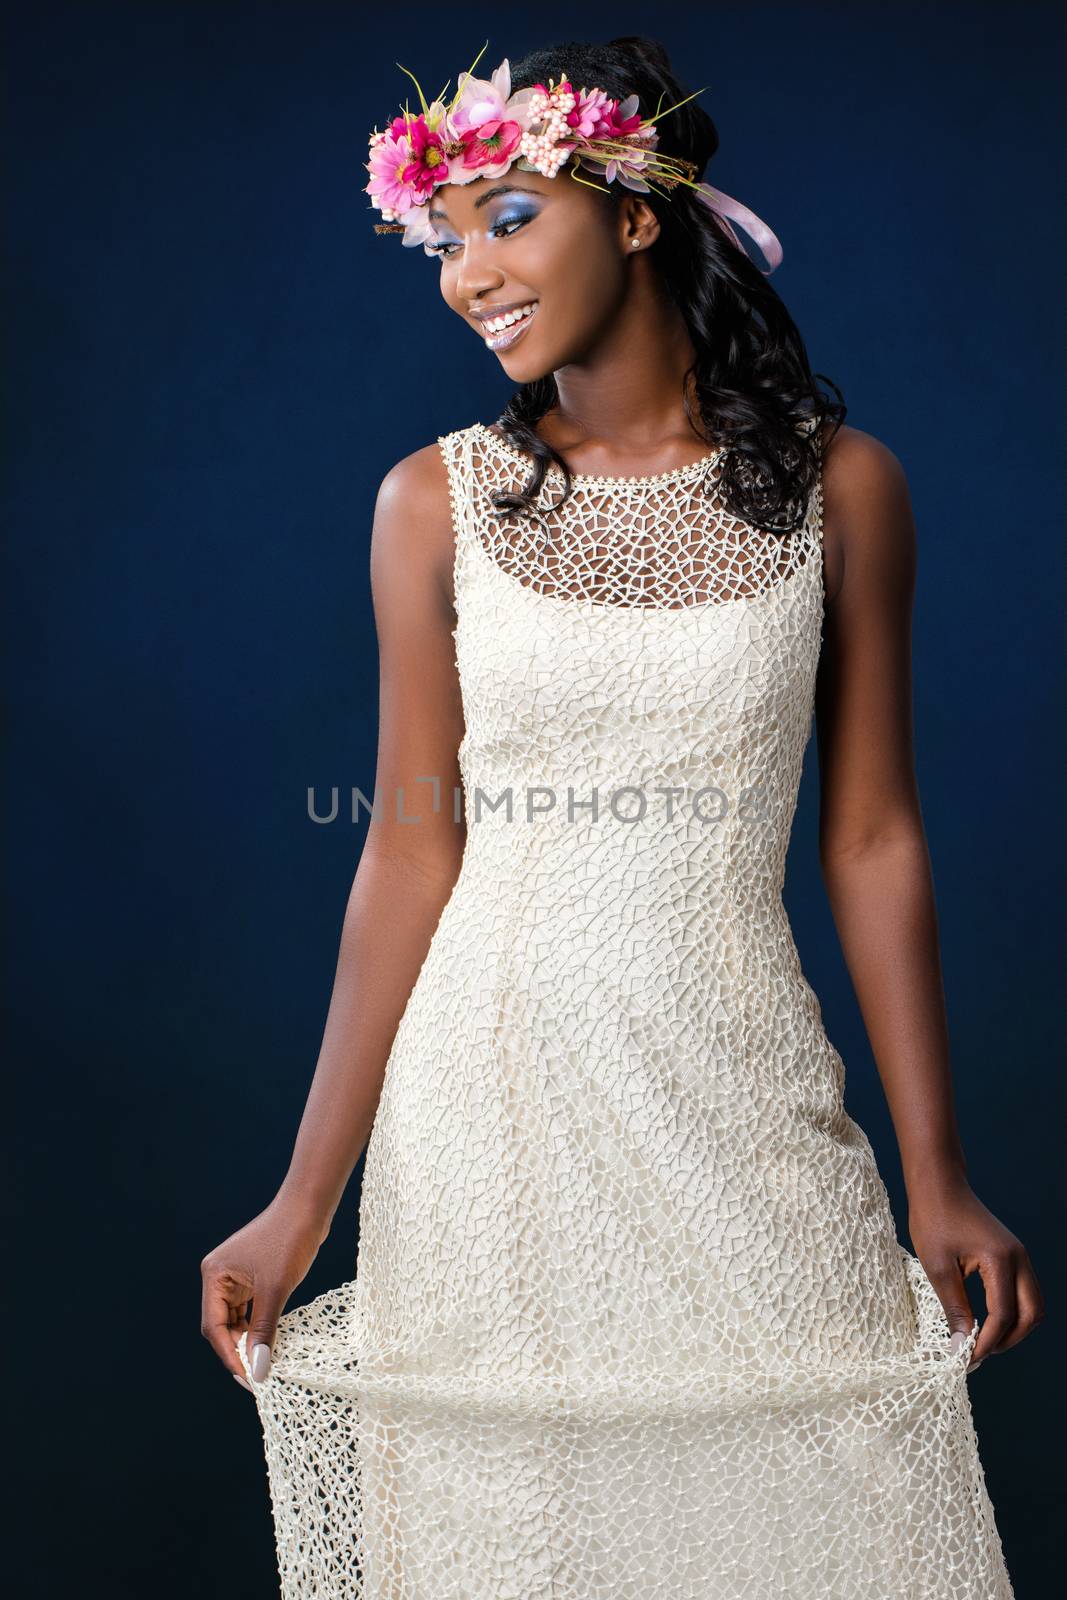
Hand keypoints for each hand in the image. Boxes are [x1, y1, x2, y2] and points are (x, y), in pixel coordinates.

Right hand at [200, 1194, 325, 1388]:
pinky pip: (250, 1309)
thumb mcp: (276, 1290)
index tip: (248, 1380)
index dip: (229, 1356)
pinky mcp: (253, 1276)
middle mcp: (219, 1276)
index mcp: (214, 1275)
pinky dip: (258, 1326)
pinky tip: (270, 1341)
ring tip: (266, 1363)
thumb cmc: (289, 1239)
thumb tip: (258, 1369)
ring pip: (237, 1319)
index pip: (214, 1327)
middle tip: (258, 1376)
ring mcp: (236, 1276)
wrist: (309, 1206)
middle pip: (223, 1325)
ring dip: (249, 1340)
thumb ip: (263, 1331)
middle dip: (239, 1350)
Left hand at [908, 1175, 1044, 1369]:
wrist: (939, 1186)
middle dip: (1008, 1340)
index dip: (987, 1342)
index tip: (966, 1359)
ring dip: (1013, 1329)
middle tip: (978, 1353)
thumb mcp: (937, 1267)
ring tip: (983, 1341)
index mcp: (1000, 1259)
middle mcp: (1019, 1258)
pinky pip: (1024, 1293)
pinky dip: (1012, 1313)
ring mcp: (1019, 1256)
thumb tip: (961, 1345)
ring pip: (1032, 1306)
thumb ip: (954, 1307)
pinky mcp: (1013, 1256)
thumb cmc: (934, 1220)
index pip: (1003, 1315)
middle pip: (1031, 1315)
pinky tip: (987, 1321)